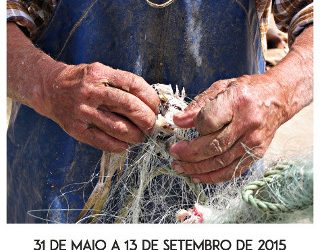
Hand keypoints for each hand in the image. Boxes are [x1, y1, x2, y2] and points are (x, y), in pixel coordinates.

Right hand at [40, 62, 159, 151]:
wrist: (50, 89)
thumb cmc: (83, 81)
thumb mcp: (101, 72)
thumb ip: (122, 84)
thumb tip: (150, 104)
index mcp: (100, 73)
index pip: (134, 85)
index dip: (151, 98)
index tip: (156, 107)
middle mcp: (92, 91)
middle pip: (130, 107)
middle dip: (147, 119)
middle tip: (151, 125)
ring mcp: (83, 111)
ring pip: (119, 128)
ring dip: (137, 135)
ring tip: (141, 136)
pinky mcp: (76, 129)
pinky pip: (104, 142)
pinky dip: (120, 146)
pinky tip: (125, 144)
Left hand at [170, 74, 287, 182]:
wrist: (278, 98)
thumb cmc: (246, 90)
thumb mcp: (221, 87)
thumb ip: (199, 105)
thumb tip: (178, 121)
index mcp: (237, 101)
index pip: (209, 121)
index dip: (192, 126)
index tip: (181, 127)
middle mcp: (247, 123)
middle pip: (213, 146)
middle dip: (189, 153)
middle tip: (173, 153)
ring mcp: (253, 141)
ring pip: (221, 162)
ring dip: (197, 168)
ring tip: (179, 167)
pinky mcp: (256, 154)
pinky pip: (232, 171)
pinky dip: (213, 177)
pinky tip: (198, 176)